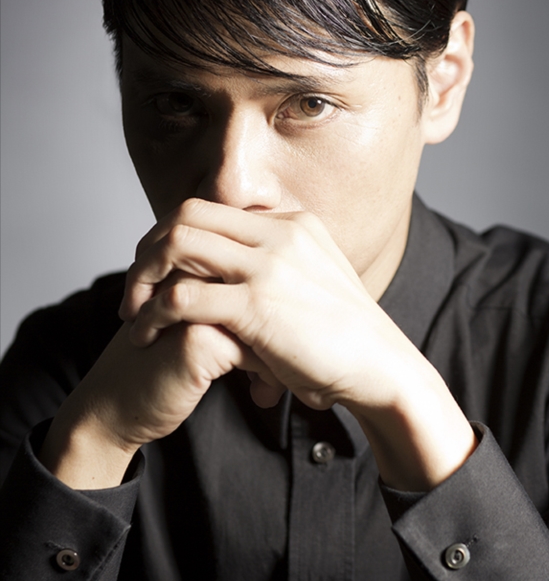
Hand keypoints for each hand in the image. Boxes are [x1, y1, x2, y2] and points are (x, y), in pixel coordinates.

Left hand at [118, 198, 476, 488]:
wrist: (383, 369)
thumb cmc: (348, 343)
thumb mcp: (314, 288)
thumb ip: (278, 274)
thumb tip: (238, 286)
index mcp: (292, 224)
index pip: (211, 210)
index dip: (172, 238)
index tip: (157, 275)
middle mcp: (279, 233)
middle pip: (185, 214)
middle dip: (148, 250)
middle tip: (134, 290)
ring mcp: (269, 264)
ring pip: (175, 244)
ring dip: (142, 278)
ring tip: (132, 313)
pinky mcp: (257, 304)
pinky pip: (181, 297)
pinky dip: (153, 316)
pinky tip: (147, 337)